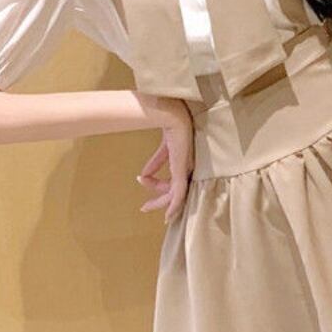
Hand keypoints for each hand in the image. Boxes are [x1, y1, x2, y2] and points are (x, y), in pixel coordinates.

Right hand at [136, 101, 194, 224]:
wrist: (174, 117)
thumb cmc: (172, 125)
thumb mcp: (163, 148)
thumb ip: (156, 162)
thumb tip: (143, 175)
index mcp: (185, 163)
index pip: (173, 181)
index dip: (158, 187)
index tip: (143, 186)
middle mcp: (187, 169)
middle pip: (174, 192)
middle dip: (158, 201)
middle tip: (144, 207)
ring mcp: (186, 171)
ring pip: (176, 196)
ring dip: (161, 204)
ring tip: (146, 207)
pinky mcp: (182, 171)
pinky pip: (179, 193)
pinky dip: (173, 205)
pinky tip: (167, 215)